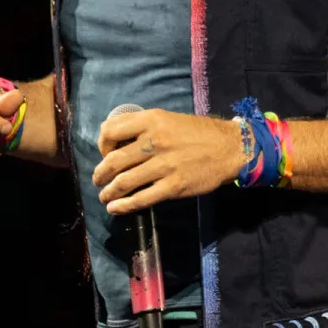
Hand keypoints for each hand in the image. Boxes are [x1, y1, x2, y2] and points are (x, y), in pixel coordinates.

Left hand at [93, 109, 244, 214]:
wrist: (229, 148)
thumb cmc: (197, 133)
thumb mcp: (168, 118)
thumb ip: (142, 125)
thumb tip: (115, 140)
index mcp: (151, 121)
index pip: (111, 131)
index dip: (101, 144)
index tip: (105, 153)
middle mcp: (154, 141)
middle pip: (113, 161)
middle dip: (100, 174)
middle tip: (98, 180)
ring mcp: (164, 165)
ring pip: (124, 182)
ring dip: (108, 192)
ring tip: (104, 196)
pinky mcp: (173, 186)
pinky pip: (142, 199)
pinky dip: (124, 206)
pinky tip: (116, 208)